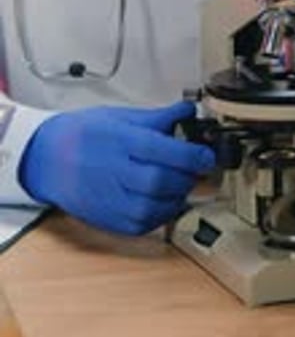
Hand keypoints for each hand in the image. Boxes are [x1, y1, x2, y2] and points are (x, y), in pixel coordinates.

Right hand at [19, 102, 214, 234]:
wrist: (46, 159)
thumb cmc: (81, 135)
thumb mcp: (120, 116)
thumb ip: (158, 118)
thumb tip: (188, 112)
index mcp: (120, 141)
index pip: (164, 151)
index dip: (193, 155)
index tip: (206, 155)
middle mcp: (115, 172)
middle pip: (163, 180)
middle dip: (187, 175)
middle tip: (195, 166)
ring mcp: (111, 199)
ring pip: (157, 205)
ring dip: (178, 195)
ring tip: (179, 181)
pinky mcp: (110, 220)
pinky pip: (146, 224)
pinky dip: (163, 213)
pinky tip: (164, 199)